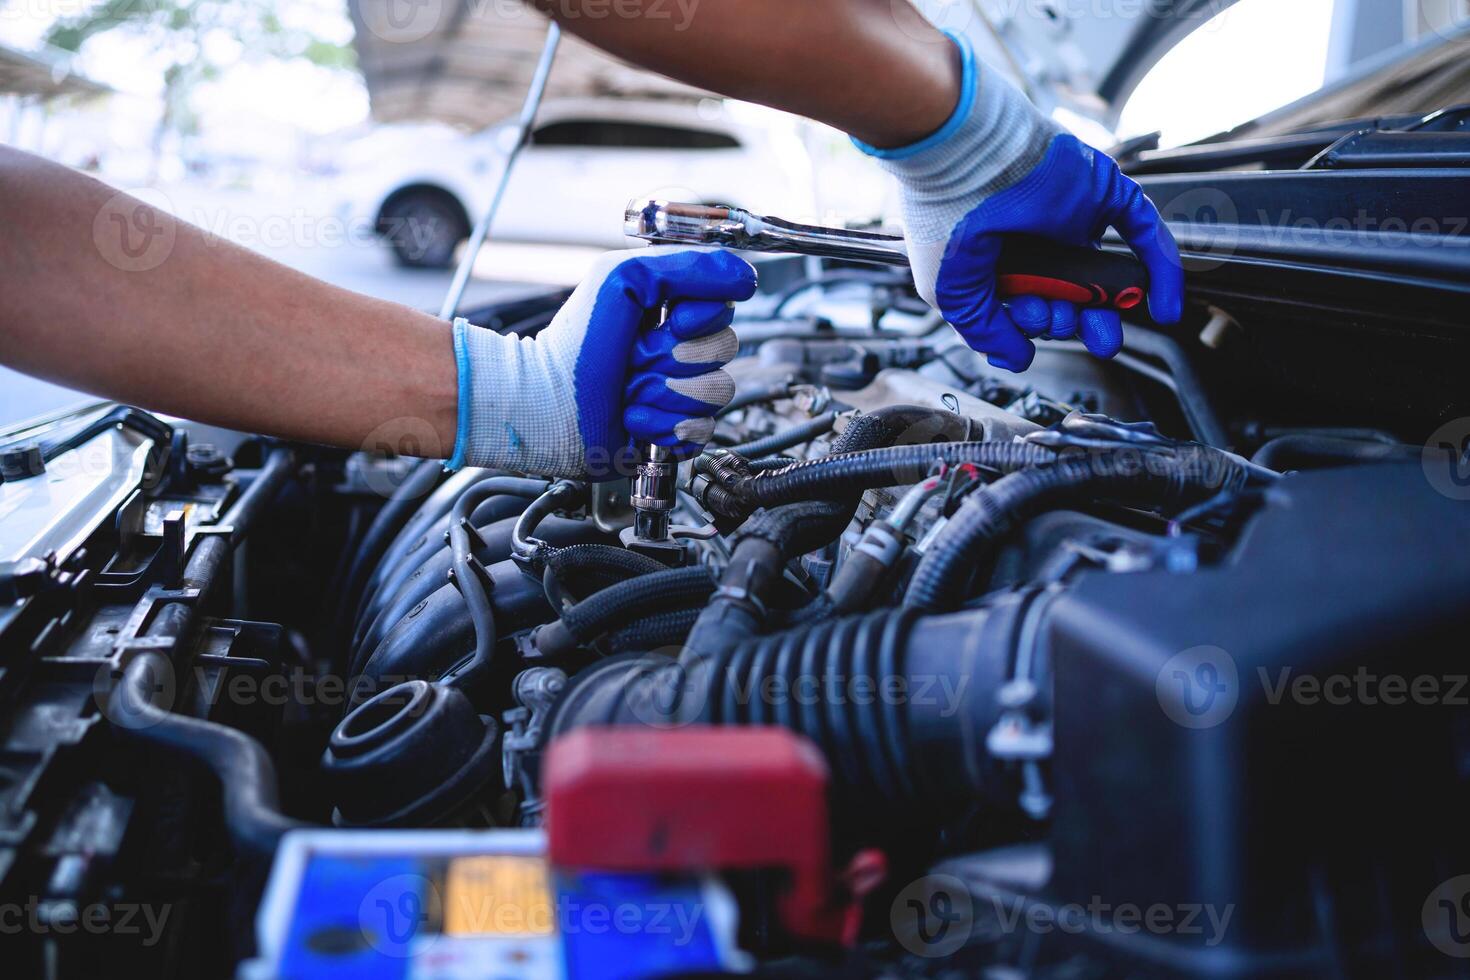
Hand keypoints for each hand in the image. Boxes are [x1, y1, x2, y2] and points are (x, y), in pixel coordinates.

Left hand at [448, 247, 755, 478]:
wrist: (548, 408)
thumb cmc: (575, 347)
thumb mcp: (623, 280)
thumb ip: (685, 266)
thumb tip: (744, 274)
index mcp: (672, 309)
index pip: (724, 307)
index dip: (697, 318)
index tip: (668, 320)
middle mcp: (681, 348)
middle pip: (725, 350)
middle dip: (674, 358)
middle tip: (634, 359)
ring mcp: (681, 391)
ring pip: (717, 392)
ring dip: (664, 393)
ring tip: (629, 392)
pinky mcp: (677, 430)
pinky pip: (703, 430)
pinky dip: (663, 426)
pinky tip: (634, 419)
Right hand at [854, 32, 1182, 372]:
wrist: (962, 152)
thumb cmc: (944, 213)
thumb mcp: (951, 292)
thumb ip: (986, 331)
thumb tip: (1019, 358)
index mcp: (999, 262)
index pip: (1031, 306)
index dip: (1035, 326)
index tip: (1027, 327)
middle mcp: (1037, 242)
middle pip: (1070, 297)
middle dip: (1070, 325)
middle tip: (1061, 324)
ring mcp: (1072, 218)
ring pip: (1105, 274)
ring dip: (1109, 309)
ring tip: (1105, 334)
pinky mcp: (1103, 194)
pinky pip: (1143, 233)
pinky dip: (1161, 272)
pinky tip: (1166, 306)